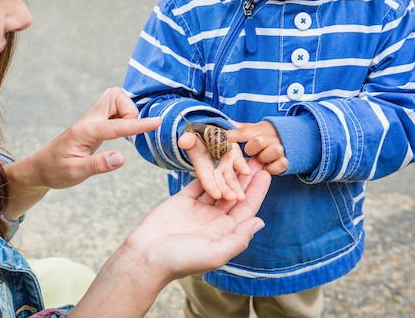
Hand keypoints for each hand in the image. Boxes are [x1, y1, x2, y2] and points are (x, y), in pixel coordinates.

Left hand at [3, 87, 160, 217]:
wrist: (40, 167)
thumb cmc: (56, 171)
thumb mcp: (76, 173)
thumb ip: (99, 164)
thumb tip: (121, 158)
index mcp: (85, 131)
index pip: (117, 125)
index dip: (139, 125)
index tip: (157, 122)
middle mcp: (89, 120)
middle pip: (116, 96)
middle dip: (130, 111)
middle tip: (130, 132)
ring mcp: (92, 119)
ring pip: (116, 99)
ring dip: (128, 112)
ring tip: (126, 133)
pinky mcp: (95, 123)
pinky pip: (114, 109)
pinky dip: (124, 116)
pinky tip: (123, 132)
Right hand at [70, 161, 270, 317]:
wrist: (146, 256)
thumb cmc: (180, 260)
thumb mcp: (215, 254)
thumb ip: (239, 238)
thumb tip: (260, 221)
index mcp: (225, 233)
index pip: (246, 208)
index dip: (257, 191)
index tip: (267, 172)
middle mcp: (214, 220)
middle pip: (234, 193)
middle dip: (246, 176)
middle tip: (257, 156)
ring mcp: (198, 209)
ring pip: (218, 185)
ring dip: (229, 171)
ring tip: (239, 153)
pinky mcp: (182, 199)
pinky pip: (198, 182)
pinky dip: (207, 170)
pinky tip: (216, 157)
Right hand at [178, 130, 250, 200]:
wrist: (209, 133)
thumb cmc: (197, 138)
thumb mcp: (191, 138)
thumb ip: (188, 140)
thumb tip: (182, 141)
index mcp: (202, 168)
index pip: (205, 179)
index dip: (210, 187)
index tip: (217, 195)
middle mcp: (214, 170)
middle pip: (220, 183)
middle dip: (226, 191)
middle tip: (233, 198)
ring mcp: (225, 166)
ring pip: (231, 179)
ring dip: (236, 187)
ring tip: (242, 196)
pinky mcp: (235, 158)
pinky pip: (240, 164)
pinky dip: (243, 168)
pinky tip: (248, 172)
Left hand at [227, 121, 287, 174]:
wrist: (292, 141)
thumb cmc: (267, 137)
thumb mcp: (255, 130)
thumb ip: (241, 129)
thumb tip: (227, 123)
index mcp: (262, 128)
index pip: (245, 131)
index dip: (233, 136)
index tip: (225, 139)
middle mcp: (272, 137)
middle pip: (260, 141)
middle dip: (251, 148)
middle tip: (249, 151)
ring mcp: (281, 149)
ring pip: (274, 150)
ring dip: (264, 157)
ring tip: (260, 159)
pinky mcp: (286, 161)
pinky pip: (282, 164)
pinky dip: (274, 167)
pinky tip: (267, 167)